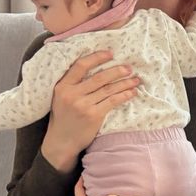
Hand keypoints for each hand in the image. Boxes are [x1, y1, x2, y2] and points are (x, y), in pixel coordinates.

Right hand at [42, 51, 140, 172]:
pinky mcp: (93, 115)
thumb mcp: (60, 97)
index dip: (96, 57)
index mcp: (62, 86)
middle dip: (117, 71)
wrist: (61, 142)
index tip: (110, 53)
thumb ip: (73, 84)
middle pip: (99, 77)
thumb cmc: (63, 117)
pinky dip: (124, 96)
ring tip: (135, 79)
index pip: (80, 66)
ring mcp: (83, 105)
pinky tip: (132, 93)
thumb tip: (95, 67)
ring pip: (109, 89)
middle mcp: (72, 94)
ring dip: (125, 83)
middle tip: (129, 68)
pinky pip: (112, 101)